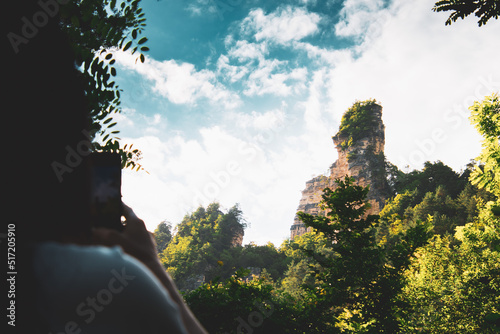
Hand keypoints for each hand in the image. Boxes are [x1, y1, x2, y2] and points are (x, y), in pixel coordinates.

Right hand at [92, 204, 207, 333]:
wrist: (151, 272)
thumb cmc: (134, 254)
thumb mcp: (114, 241)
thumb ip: (103, 233)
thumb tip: (94, 230)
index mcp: (136, 222)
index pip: (125, 208)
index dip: (116, 204)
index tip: (108, 202)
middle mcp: (143, 228)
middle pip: (127, 220)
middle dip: (115, 221)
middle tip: (103, 221)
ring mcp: (146, 239)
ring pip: (130, 232)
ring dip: (120, 233)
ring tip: (108, 237)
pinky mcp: (147, 249)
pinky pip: (134, 242)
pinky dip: (126, 242)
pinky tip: (118, 249)